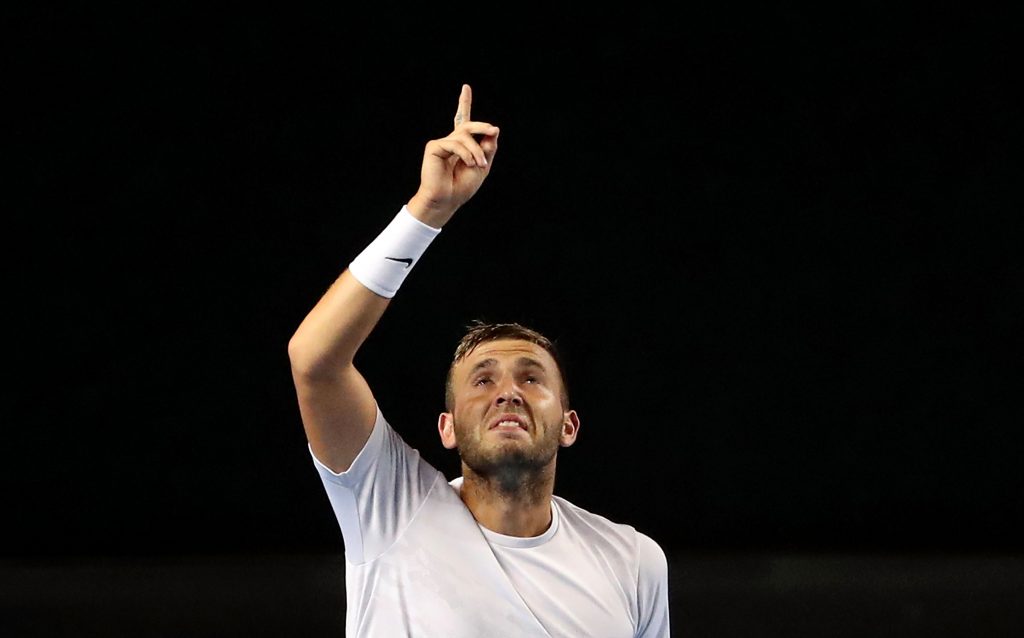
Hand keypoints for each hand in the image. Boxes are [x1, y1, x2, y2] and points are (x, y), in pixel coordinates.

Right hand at [407, 84, 499, 226]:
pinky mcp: (434, 147)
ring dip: (477, 150)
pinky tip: (468, 164)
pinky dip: (466, 154)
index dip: (464, 103)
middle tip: (493, 130)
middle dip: (483, 127)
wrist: (447, 200)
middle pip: (468, 125)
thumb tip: (494, 130)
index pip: (463, 121)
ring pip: (465, 135)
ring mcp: (442, 143)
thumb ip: (488, 148)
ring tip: (479, 164)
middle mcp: (451, 141)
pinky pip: (455, 144)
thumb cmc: (463, 187)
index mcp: (462, 146)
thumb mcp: (483, 166)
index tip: (465, 87)